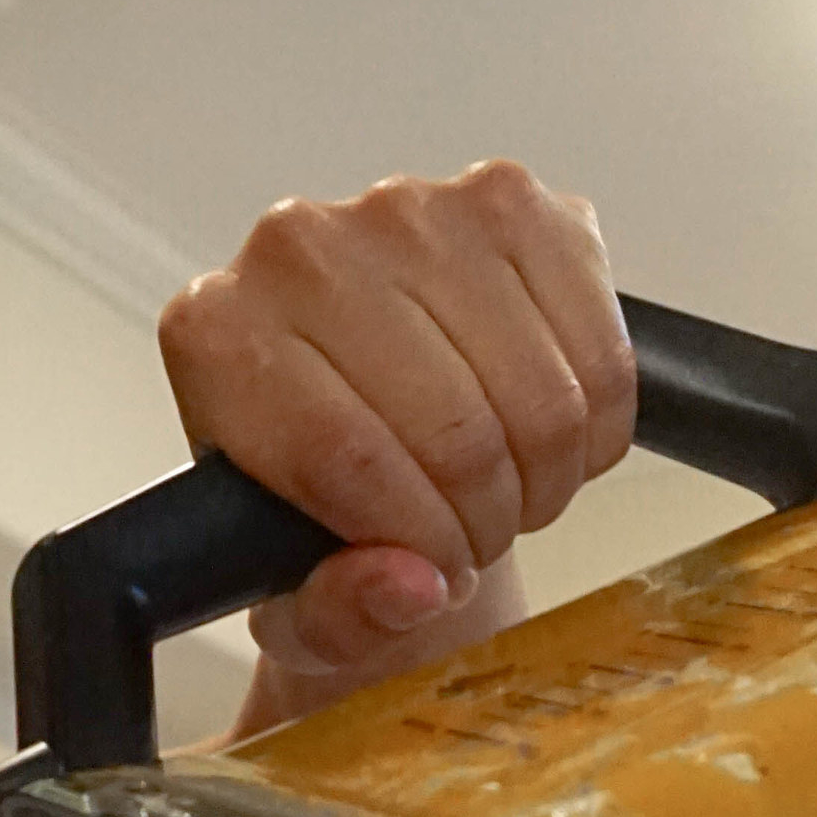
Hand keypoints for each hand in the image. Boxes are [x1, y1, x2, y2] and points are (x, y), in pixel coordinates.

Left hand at [157, 161, 633, 721]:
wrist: (381, 436)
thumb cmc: (326, 514)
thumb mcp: (306, 606)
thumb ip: (338, 614)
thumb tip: (409, 585)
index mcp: (218, 336)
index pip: (344, 452)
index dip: (415, 538)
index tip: (432, 574)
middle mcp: (300, 248)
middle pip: (452, 427)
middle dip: (483, 519)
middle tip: (472, 540)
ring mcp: (410, 211)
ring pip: (537, 396)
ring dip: (543, 477)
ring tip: (506, 495)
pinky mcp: (510, 202)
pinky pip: (598, 351)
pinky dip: (596, 425)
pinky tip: (548, 437)